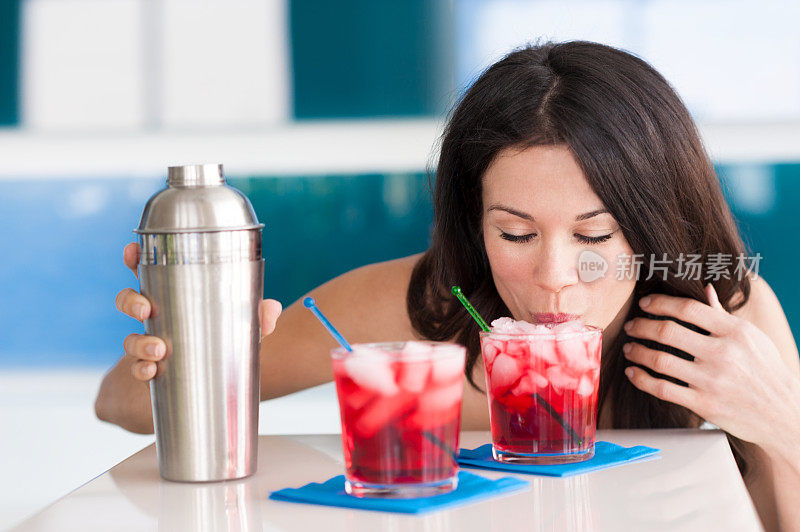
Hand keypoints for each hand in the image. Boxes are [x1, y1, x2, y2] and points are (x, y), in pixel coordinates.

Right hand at [115, 243, 282, 381]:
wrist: (218, 379)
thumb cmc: (228, 338)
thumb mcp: (246, 325)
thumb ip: (259, 317)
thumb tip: (272, 308)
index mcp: (175, 296)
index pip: (148, 271)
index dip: (135, 259)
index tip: (132, 251)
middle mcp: (158, 318)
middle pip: (128, 301)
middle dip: (131, 302)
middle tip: (145, 310)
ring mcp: (151, 343)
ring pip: (129, 338)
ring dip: (139, 342)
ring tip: (159, 349)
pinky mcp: (153, 369)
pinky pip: (137, 369)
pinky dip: (141, 370)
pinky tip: (152, 372)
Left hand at [622, 283, 799, 450]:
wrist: (784, 414)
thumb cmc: (766, 370)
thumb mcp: (752, 338)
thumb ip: (723, 315)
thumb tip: (705, 289)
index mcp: (735, 332)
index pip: (688, 308)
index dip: (660, 303)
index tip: (644, 304)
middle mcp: (723, 354)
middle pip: (668, 331)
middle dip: (641, 326)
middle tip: (632, 326)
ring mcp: (712, 380)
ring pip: (660, 360)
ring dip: (637, 351)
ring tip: (630, 348)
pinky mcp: (704, 405)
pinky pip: (662, 389)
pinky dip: (642, 379)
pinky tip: (634, 373)